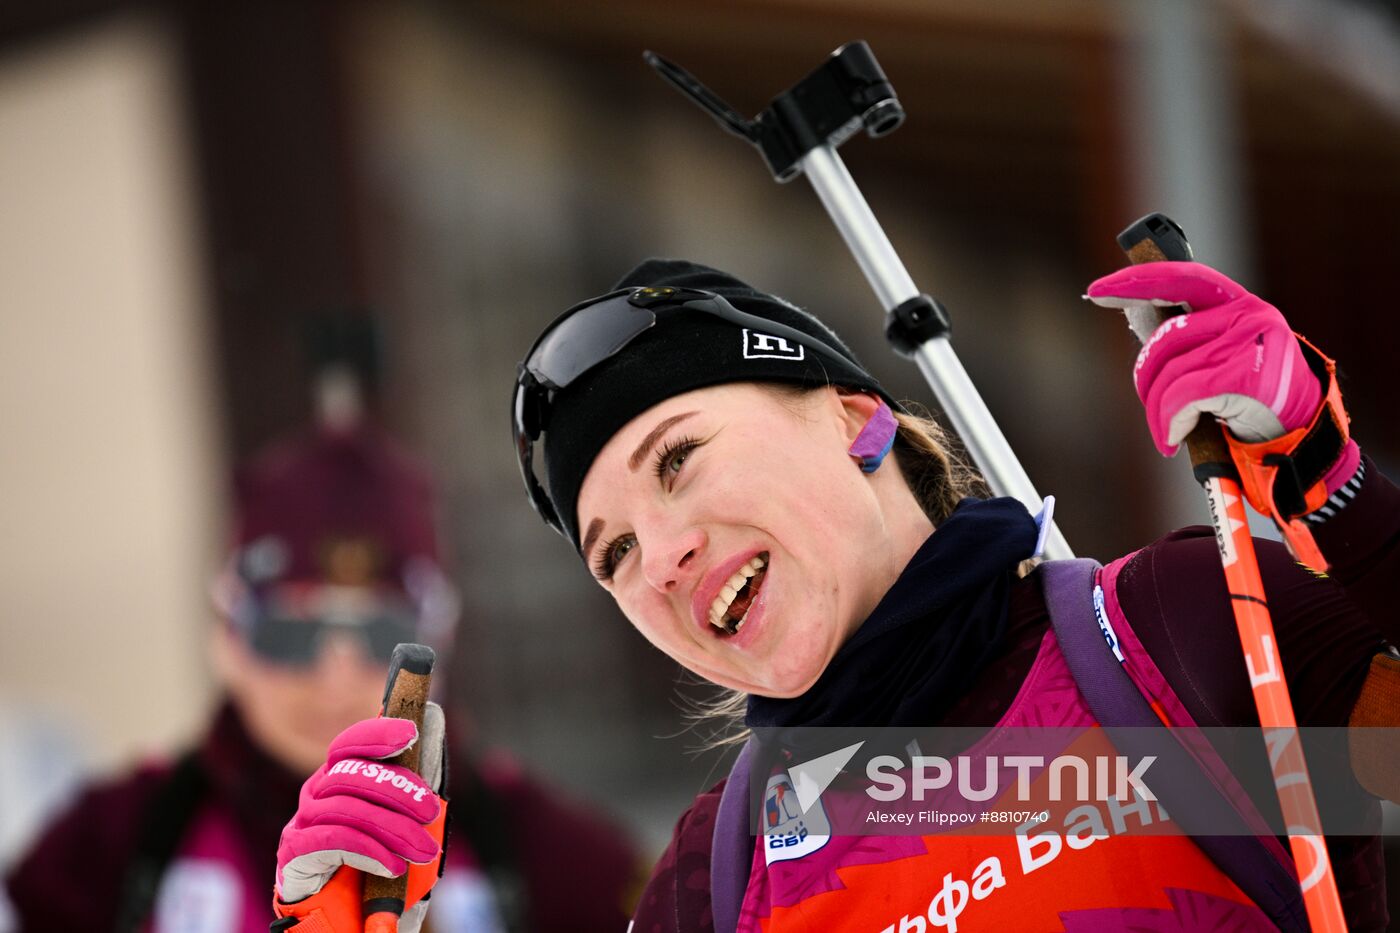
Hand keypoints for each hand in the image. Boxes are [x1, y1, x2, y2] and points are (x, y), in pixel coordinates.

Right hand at [274, 704, 446, 931]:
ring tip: (421, 851)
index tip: (409, 734)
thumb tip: (431, 719)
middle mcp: (315, 798)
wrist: (352, 930)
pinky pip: (331, 839)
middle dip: (397, 788)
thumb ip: (416, 783)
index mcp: (340, 783)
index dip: (375, 735)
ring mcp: (300, 826)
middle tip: (431, 811)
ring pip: (344, 805)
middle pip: (349, 773)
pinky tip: (391, 866)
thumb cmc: (380, 875)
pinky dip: (367, 849)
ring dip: (391, 826)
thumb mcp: (407, 828)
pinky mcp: (293, 857)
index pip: (348, 746)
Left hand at [1086, 261, 1326, 455]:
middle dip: (1146, 378)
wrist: (1299, 432)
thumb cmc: (1253, 394)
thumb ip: (1193, 334)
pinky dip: (1170, 422)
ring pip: (1171, 374)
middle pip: (1167, 340)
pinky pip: (1182, 398)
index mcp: (1239, 303)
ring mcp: (1248, 345)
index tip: (1098, 290)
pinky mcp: (1245, 379)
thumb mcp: (1226, 352)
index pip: (1183, 279)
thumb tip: (1137, 317)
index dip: (1138, 283)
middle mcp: (1248, 315)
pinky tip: (1174, 438)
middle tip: (1151, 406)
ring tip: (1167, 430)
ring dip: (1158, 411)